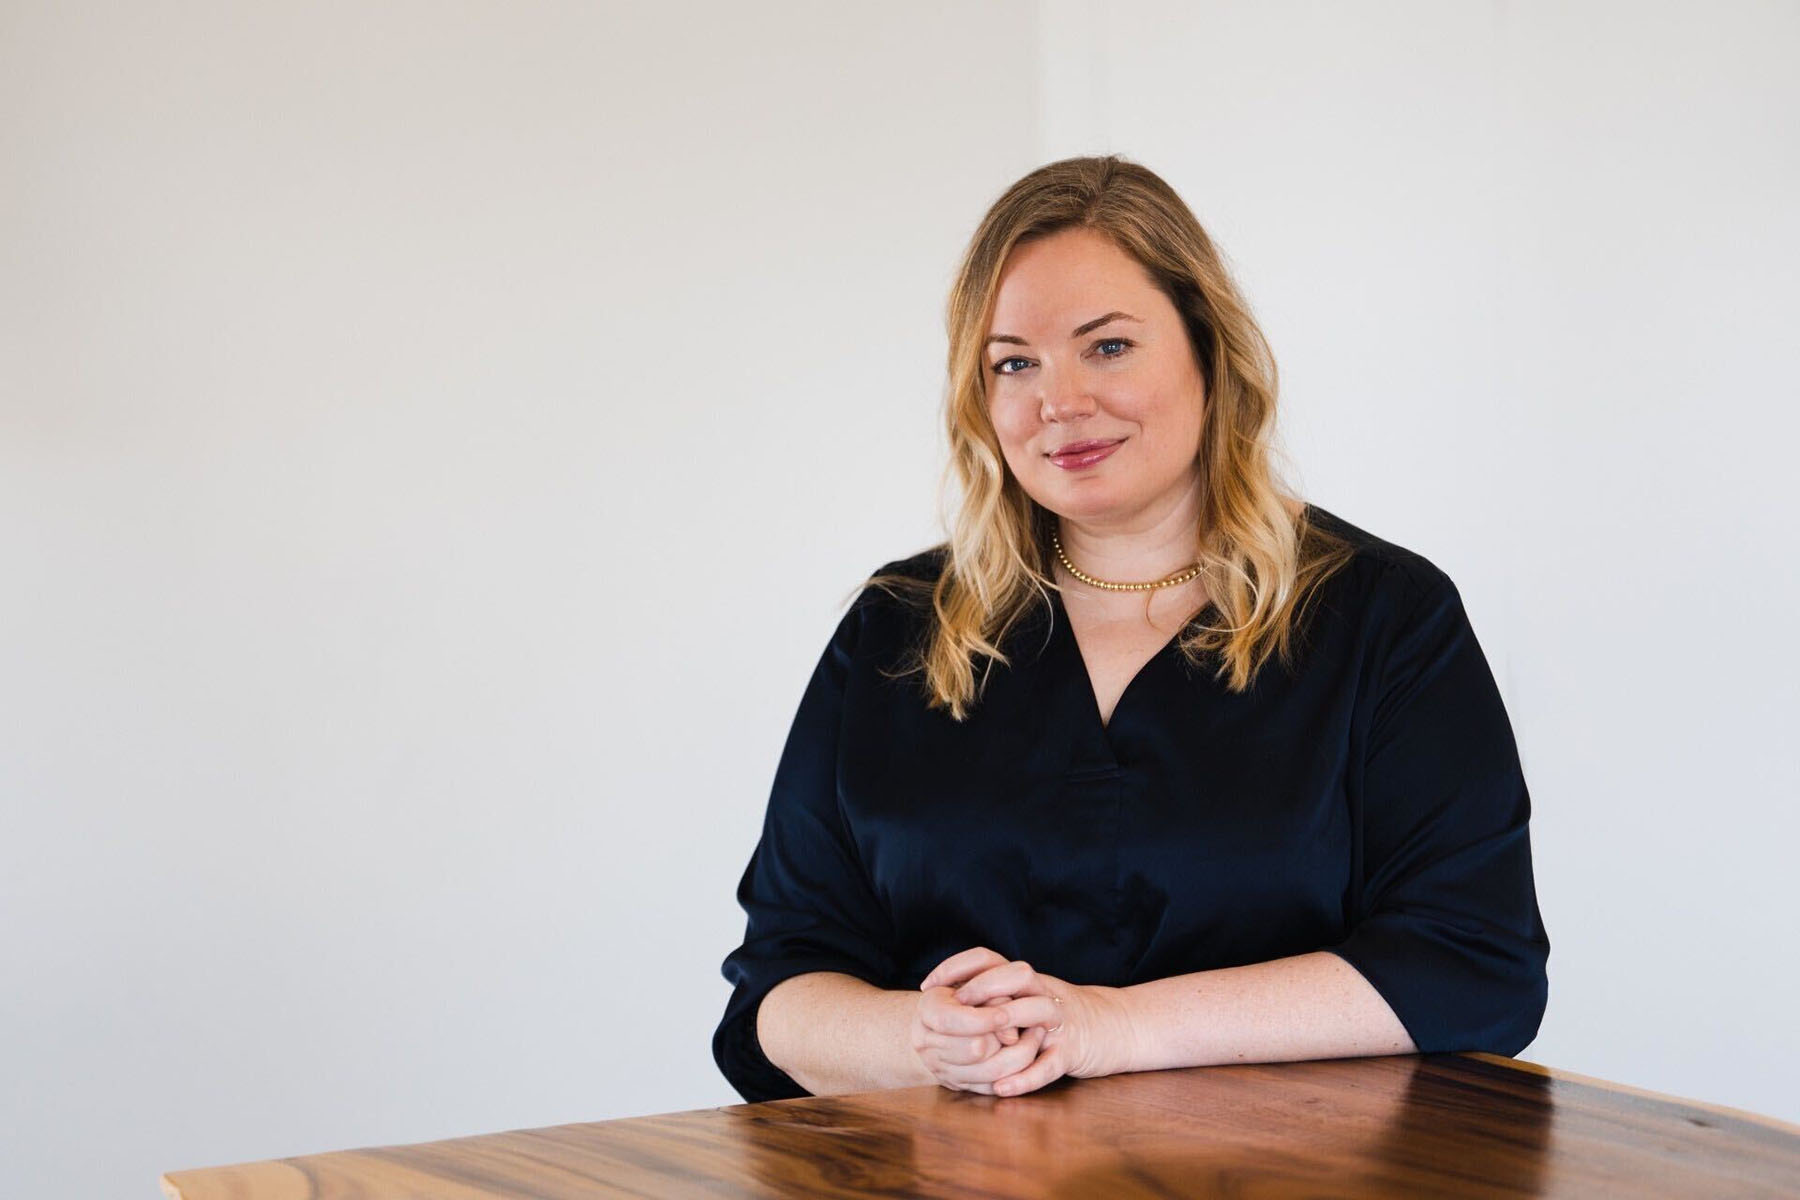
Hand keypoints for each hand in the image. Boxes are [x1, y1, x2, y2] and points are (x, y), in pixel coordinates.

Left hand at [920, 946, 1133, 1097]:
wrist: (1117, 1027)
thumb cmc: (1061, 1014)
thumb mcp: (1029, 995)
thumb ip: (995, 993)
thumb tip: (944, 998)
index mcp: (1027, 980)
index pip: (989, 958)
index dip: (957, 967)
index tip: (929, 986)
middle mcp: (1045, 993)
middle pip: (1017, 975)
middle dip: (983, 987)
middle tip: (956, 1006)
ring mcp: (1062, 1021)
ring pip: (1039, 1011)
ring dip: (1009, 1022)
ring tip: (981, 1041)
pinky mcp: (1074, 1051)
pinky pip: (1050, 1063)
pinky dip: (1026, 1077)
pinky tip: (1001, 1087)